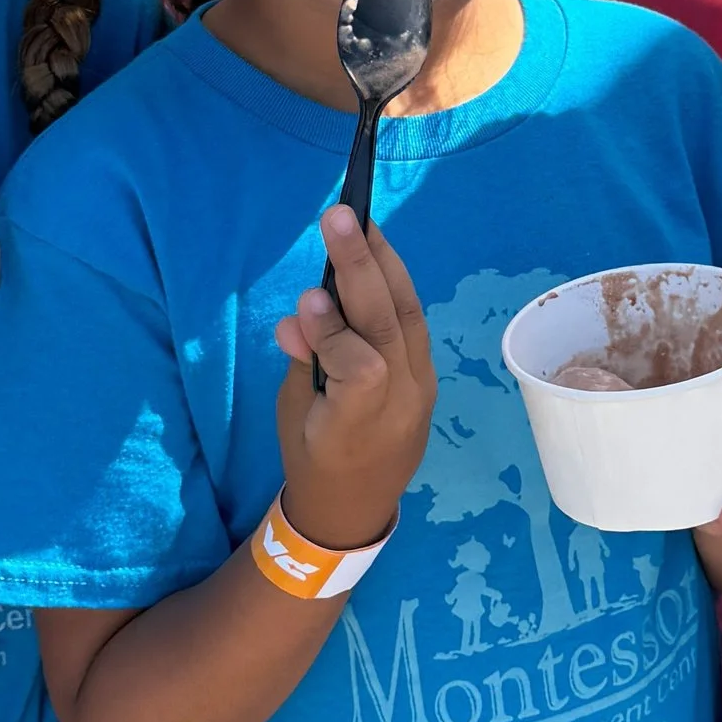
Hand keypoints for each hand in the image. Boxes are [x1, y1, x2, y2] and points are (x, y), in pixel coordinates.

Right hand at [272, 207, 435, 550]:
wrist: (357, 504)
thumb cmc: (313, 459)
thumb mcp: (293, 414)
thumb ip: (305, 361)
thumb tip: (303, 314)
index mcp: (356, 427)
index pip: (359, 366)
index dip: (334, 331)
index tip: (308, 298)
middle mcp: (400, 405)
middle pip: (388, 326)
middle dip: (363, 268)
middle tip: (341, 216)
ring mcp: (421, 390)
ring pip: (409, 318)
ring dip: (385, 266)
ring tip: (363, 224)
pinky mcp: (428, 377)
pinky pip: (414, 326)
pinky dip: (395, 288)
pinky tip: (377, 259)